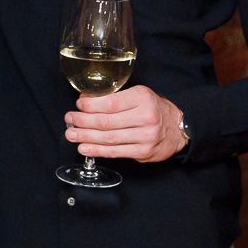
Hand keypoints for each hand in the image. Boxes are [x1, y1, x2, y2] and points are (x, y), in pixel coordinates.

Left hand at [64, 86, 186, 162]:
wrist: (178, 128)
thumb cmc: (153, 109)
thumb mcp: (139, 95)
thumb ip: (115, 97)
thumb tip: (86, 100)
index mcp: (142, 98)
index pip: (110, 102)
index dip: (90, 105)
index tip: (78, 105)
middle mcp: (145, 116)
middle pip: (106, 121)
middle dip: (83, 121)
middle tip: (70, 120)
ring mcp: (145, 136)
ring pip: (108, 138)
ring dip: (86, 137)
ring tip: (72, 135)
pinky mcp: (143, 152)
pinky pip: (115, 152)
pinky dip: (97, 151)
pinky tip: (84, 148)